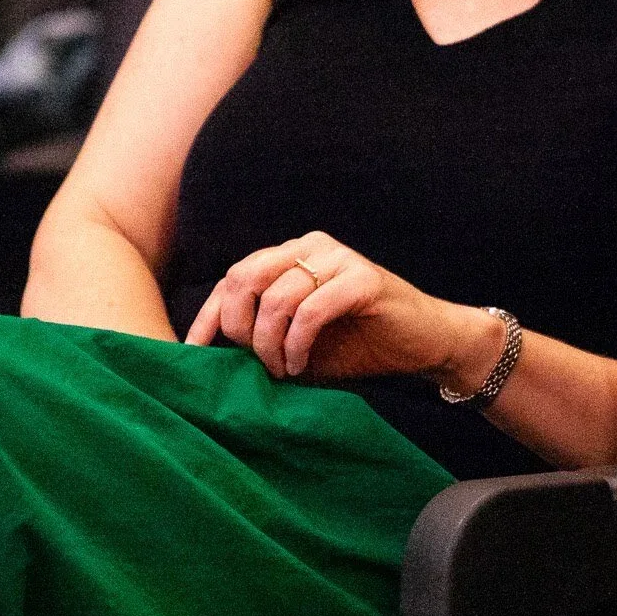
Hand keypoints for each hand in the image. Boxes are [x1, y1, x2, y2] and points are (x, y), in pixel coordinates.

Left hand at [182, 231, 499, 384]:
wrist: (425, 344)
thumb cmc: (360, 345)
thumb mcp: (298, 343)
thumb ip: (262, 336)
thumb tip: (213, 354)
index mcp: (291, 254)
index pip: (233, 277)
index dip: (209, 317)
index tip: (192, 355)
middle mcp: (311, 246)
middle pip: (245, 277)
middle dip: (240, 328)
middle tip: (257, 364)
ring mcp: (339, 258)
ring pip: (276, 296)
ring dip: (271, 343)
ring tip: (285, 368)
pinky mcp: (364, 279)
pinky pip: (312, 309)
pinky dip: (298, 342)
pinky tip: (303, 362)